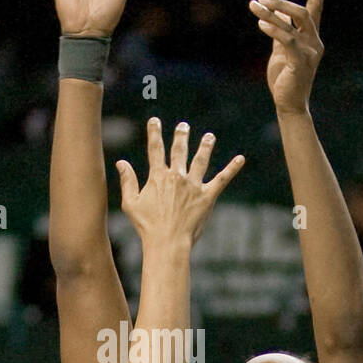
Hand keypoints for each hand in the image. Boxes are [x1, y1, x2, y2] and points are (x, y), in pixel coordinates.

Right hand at [116, 119, 244, 247]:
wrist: (167, 241)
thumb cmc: (147, 226)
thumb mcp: (131, 203)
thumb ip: (127, 181)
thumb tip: (121, 162)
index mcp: (158, 177)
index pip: (155, 149)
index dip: (154, 133)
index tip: (155, 121)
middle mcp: (177, 177)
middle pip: (179, 151)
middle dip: (181, 136)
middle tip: (183, 126)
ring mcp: (193, 186)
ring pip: (200, 160)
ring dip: (205, 147)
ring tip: (209, 137)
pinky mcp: (207, 196)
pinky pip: (222, 179)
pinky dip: (232, 168)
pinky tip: (241, 159)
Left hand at [249, 0, 331, 114]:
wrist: (289, 104)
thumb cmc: (285, 78)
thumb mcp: (281, 51)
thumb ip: (281, 32)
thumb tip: (277, 15)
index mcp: (311, 38)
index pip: (316, 9)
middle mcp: (314, 42)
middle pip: (303, 12)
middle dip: (281, 2)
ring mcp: (309, 52)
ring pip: (293, 24)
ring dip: (271, 13)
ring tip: (254, 6)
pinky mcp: (300, 63)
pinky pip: (287, 40)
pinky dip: (274, 29)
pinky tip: (261, 24)